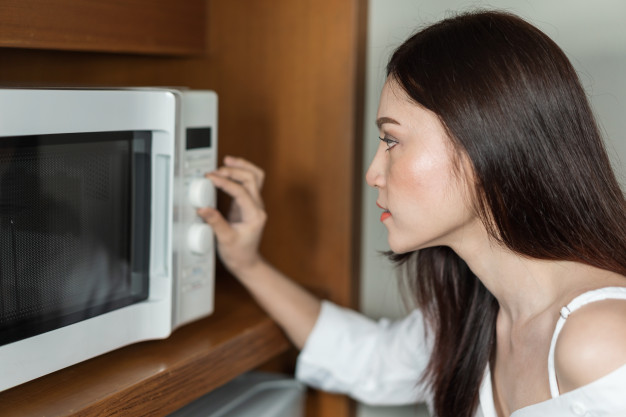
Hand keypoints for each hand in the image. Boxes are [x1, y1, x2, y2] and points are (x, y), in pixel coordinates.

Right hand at [197, 156, 266, 275]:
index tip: (210, 178)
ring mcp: (254, 204)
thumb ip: (215, 223)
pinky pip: (249, 182)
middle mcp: (258, 207)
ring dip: (241, 166)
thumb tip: (203, 208)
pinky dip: (240, 173)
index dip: (225, 182)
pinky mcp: (247, 204)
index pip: (241, 191)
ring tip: (227, 160)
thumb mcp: (225, 239)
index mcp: (255, 215)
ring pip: (255, 177)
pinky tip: (229, 170)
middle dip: (234, 170)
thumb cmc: (239, 254)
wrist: (246, 262)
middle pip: (252, 178)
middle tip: (215, 171)